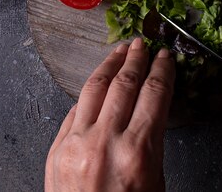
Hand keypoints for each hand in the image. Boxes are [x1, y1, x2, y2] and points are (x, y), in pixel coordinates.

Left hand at [45, 38, 175, 191]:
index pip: (154, 93)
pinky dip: (90, 93)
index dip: (161, 69)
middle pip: (125, 82)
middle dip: (137, 58)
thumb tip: (150, 108)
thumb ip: (151, 142)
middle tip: (144, 44)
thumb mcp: (155, 183)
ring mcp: (76, 143)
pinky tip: (98, 84)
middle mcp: (105, 142)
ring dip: (110, 64)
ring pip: (95, 86)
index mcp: (137, 152)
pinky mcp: (56, 150)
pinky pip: (74, 110)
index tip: (165, 58)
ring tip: (121, 51)